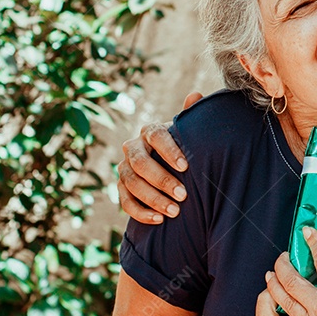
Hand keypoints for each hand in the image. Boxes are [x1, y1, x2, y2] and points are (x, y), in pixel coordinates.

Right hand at [116, 91, 202, 222]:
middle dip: (162, 180)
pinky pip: (125, 202)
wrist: (171, 167)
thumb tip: (196, 95)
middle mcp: (133, 148)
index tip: (186, 166)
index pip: (155, 135)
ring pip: (132, 184)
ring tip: (175, 212)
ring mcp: (124, 168)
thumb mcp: (188, 133)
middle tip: (183, 195)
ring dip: (153, 199)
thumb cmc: (184, 147)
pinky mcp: (121, 188)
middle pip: (141, 163)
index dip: (169, 149)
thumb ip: (190, 117)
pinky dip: (141, 212)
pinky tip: (158, 220)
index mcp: (150, 131)